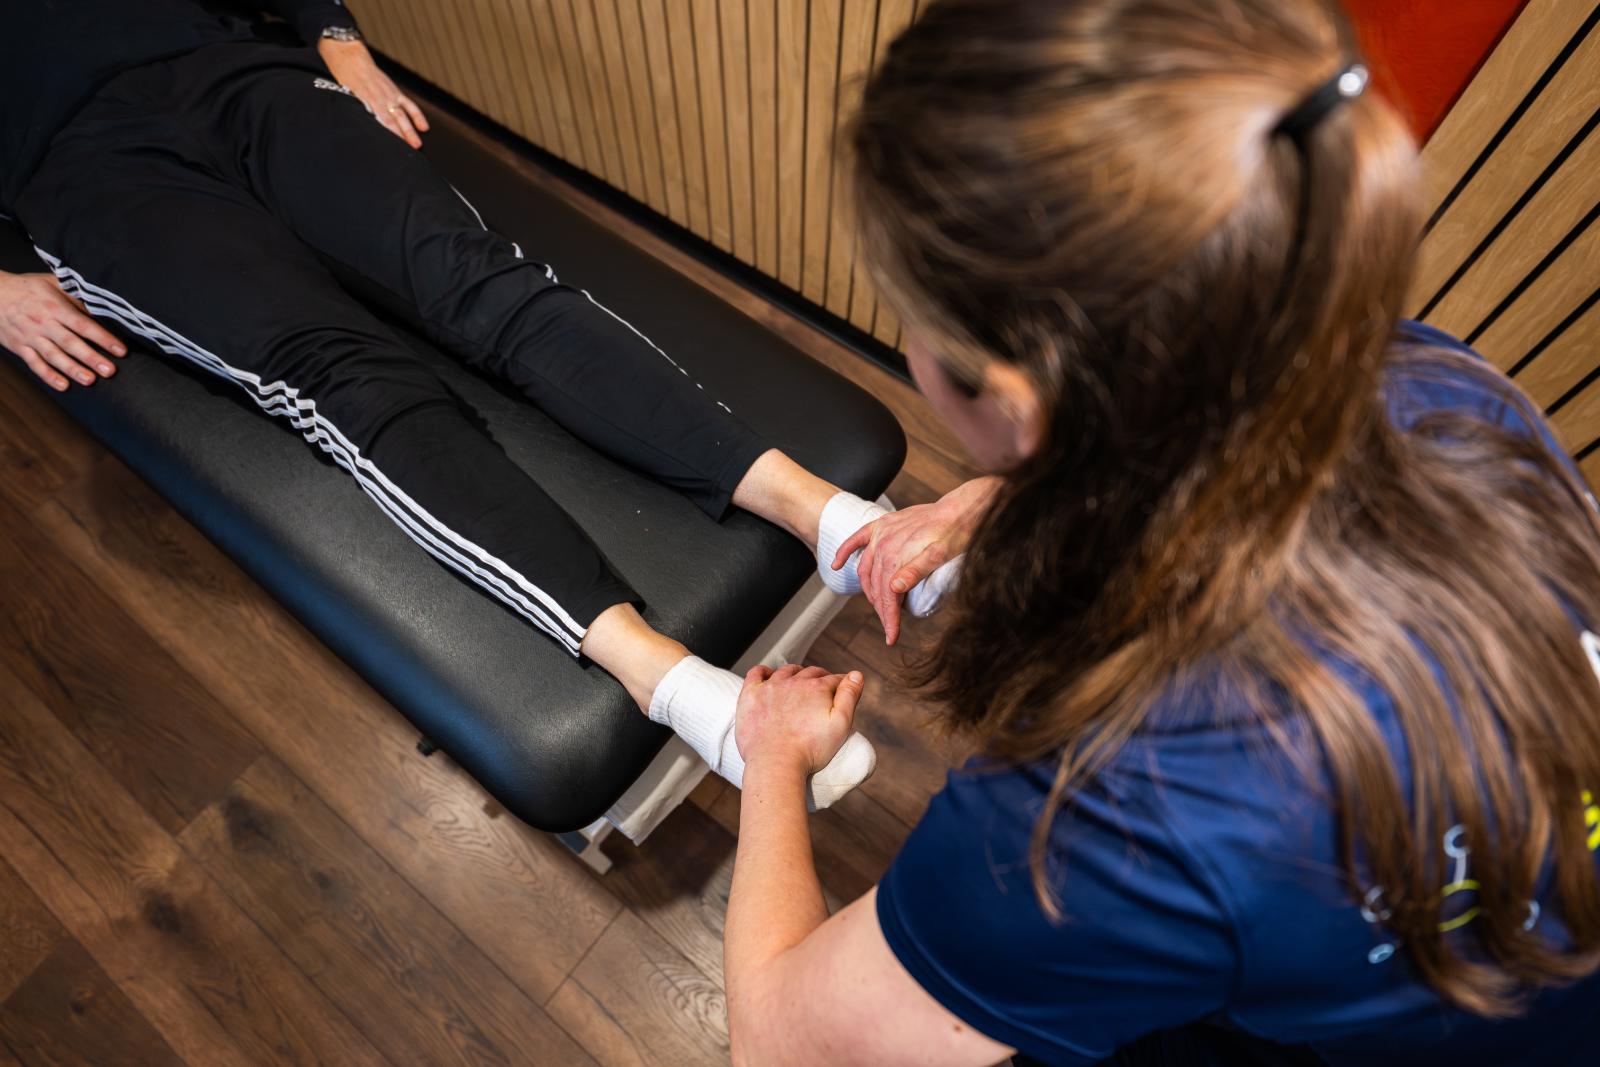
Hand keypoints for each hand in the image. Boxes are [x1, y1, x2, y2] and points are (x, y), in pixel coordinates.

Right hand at [0, 270, 125, 390]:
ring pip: (53, 356)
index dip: (103, 338)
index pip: (83, 324)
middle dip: (91, 357)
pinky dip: (48, 375)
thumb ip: (76, 296)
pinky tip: (63, 385)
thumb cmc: (28, 288)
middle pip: (70, 343)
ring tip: (90, 380)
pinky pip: (35, 364)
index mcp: (54, 307)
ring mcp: (30, 337)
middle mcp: (43, 323)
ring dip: (72, 369)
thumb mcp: (53, 283)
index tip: (121, 350)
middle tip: (109, 370)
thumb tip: (101, 307)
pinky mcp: (19, 347)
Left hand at [317, 39, 428, 148]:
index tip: (392, 148)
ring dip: (410, 130)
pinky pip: (409, 105)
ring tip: (417, 144)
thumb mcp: (347, 97)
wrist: (352, 60)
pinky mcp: (395, 92)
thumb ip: (358, 112)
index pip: (381, 122)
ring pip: (403, 116)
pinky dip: (417, 116)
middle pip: (394, 121)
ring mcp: (390, 96)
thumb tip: (364, 128)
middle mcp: (381, 100)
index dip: (389, 134)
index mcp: (367, 102)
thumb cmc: (346, 79)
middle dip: (403, 136)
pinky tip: (424, 127)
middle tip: (410, 149)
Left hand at [736, 664, 864, 777]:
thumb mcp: (840, 725)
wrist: (775, 763)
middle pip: (811, 673)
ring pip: (787, 671)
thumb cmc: (810, 749)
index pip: (834, 679)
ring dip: (796, 674)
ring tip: (800, 684)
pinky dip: (765, 671)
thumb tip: (856, 674)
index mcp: (817, 688)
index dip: (841, 684)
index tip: (842, 690)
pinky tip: (769, 676)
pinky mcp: (751, 695)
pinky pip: (757, 673)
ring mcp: (770, 687)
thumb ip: (849, 697)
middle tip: (823, 691)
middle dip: (821, 679)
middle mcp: (793, 681)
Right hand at [832, 476, 998, 644]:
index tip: (891, 637)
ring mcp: (881, 534)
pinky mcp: (883, 524)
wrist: (961, 509)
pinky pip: (857, 539)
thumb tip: (893, 589)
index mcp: (895, 556)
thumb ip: (915, 572)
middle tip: (890, 626)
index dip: (889, 618)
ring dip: (869, 590)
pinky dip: (845, 552)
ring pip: (865, 569)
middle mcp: (883, 545)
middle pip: (876, 586)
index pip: (886, 595)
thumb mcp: (940, 556)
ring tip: (879, 606)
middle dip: (882, 609)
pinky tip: (836, 564)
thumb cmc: (954, 534)